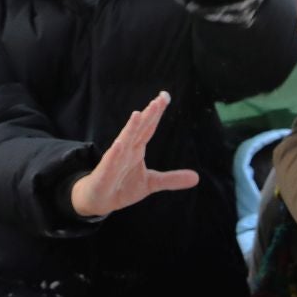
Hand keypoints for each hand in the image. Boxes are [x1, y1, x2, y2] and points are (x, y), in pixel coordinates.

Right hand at [70, 92, 199, 218]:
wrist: (99, 200)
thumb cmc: (123, 186)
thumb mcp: (152, 183)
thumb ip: (172, 178)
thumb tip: (197, 178)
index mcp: (137, 149)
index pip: (149, 127)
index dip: (156, 113)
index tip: (164, 96)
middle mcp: (126, 150)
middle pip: (139, 129)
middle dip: (148, 115)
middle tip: (159, 99)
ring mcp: (115, 160)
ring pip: (124, 141)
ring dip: (131, 128)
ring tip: (139, 114)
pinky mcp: (105, 173)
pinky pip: (110, 162)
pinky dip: (115, 153)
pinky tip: (121, 144)